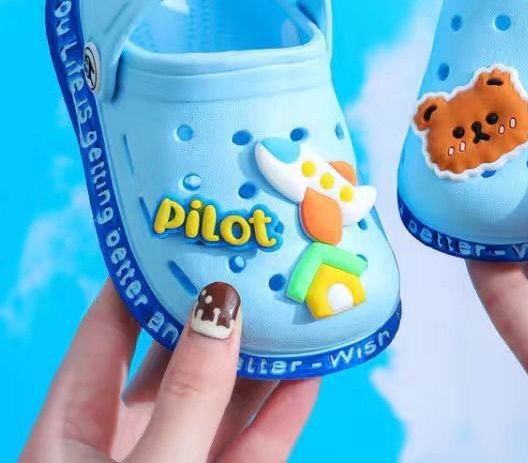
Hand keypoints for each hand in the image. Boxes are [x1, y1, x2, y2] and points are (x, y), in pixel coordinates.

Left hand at [22, 280, 318, 461]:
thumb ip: (187, 396)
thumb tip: (222, 306)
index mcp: (73, 431)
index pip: (107, 331)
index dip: (141, 276)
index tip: (181, 229)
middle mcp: (128, 441)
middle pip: (176, 357)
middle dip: (215, 308)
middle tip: (252, 257)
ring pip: (224, 399)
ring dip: (262, 355)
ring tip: (293, 302)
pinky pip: (258, 445)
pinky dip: (286, 410)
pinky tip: (311, 371)